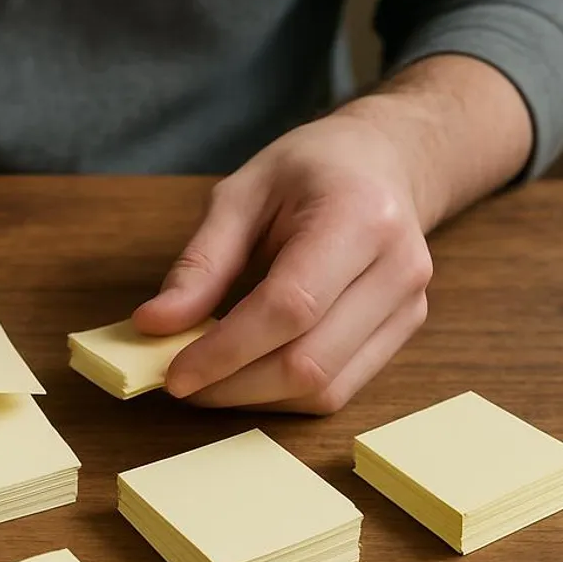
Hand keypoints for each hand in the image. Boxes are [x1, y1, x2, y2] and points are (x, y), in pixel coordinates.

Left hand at [134, 112, 433, 413]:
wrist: (383, 162)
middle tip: (180, 382)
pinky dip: (283, 395)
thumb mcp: (241, 194)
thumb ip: (199, 263)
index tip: (174, 374)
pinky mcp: (404, 332)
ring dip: (254, 399)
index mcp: (358, 217)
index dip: (226, 351)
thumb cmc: (308, 171)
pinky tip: (248, 375)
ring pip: (325, 389)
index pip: (290, 307)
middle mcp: (397, 267)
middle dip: (233, 385)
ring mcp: (408, 306)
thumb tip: (153, 324)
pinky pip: (339, 390)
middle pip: (308, 362)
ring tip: (209, 378)